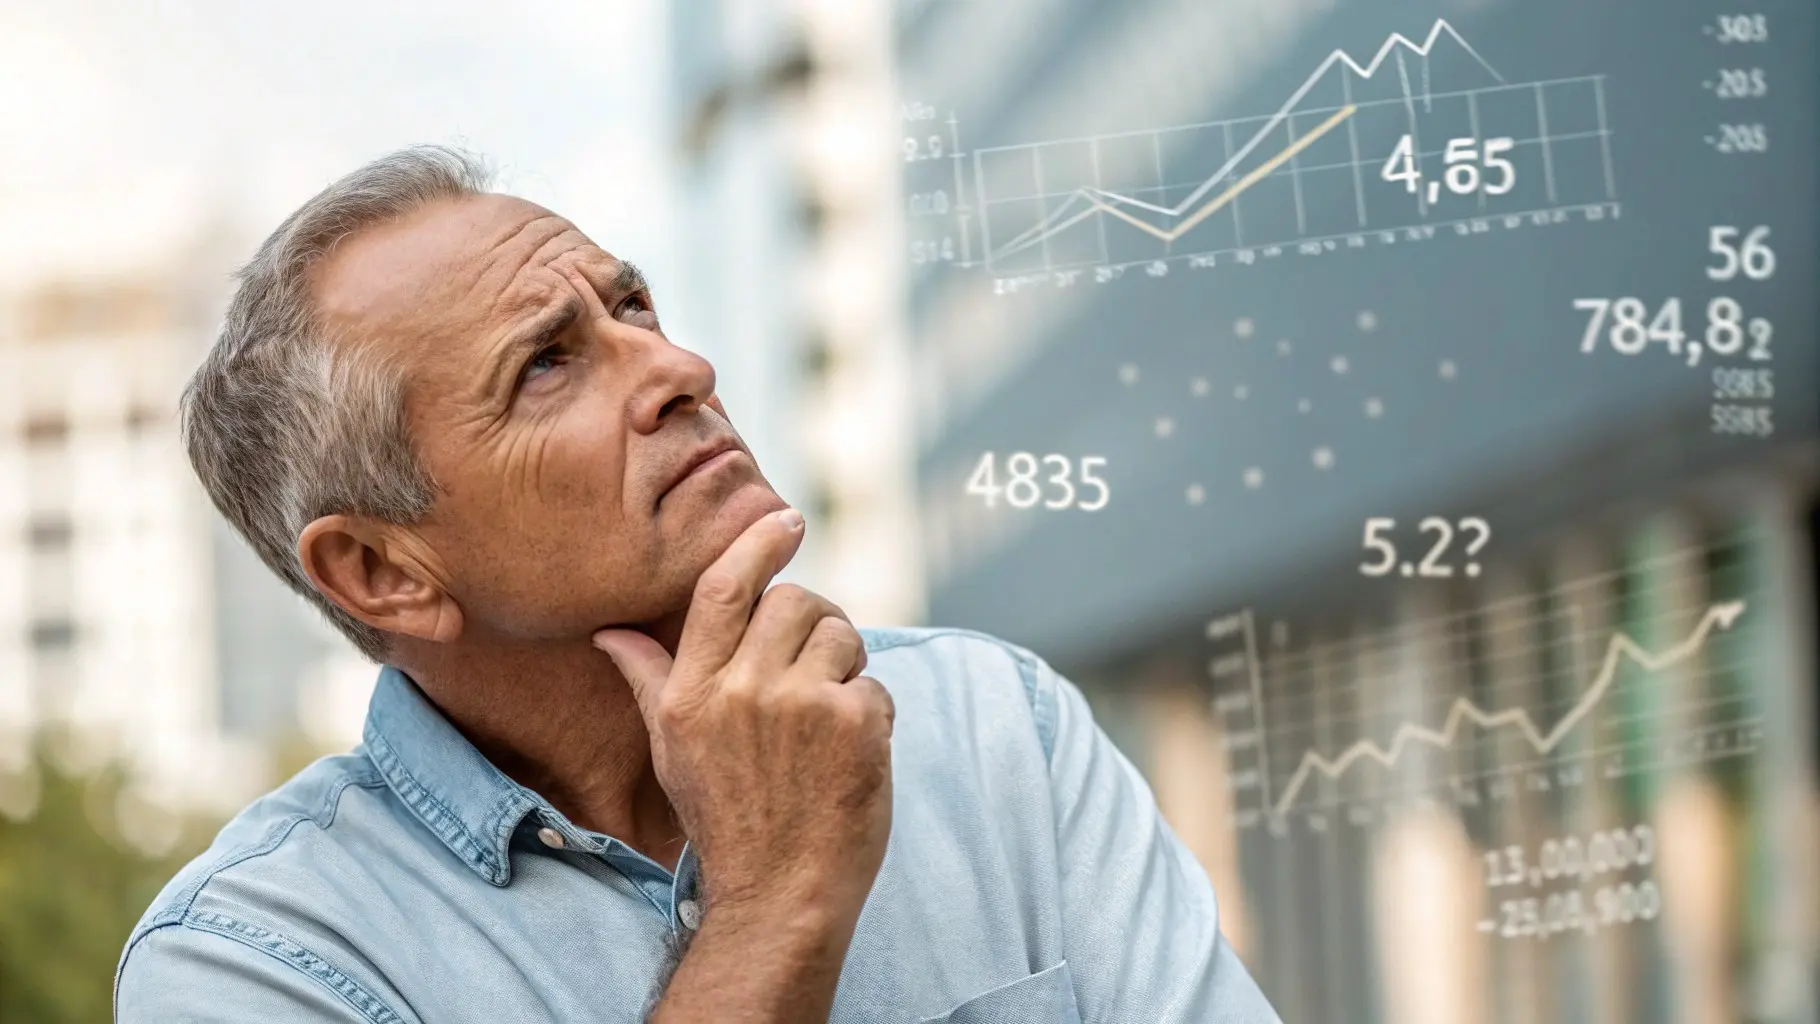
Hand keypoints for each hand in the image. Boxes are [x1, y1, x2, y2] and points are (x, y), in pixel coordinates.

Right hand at [592, 509, 894, 927]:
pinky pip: (875, 684)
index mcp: (692, 691)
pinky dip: (871, 713)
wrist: (780, 895)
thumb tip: (610, 632)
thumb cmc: (725, 819)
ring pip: (842, 637)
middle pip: (793, 602)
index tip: (786, 518)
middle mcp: (742, 690)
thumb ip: (649, 680)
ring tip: (827, 719)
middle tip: (814, 666)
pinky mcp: (856, 725)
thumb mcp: (672, 749)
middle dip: (813, 623)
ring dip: (845, 666)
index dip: (758, 542)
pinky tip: (849, 754)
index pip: (724, 587)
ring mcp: (802, 706)